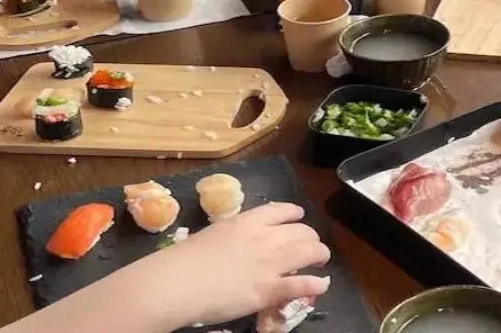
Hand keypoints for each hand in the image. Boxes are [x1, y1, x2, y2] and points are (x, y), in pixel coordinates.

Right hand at [121, 202, 329, 328]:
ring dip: (319, 254)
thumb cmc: (184, 259)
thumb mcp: (212, 235)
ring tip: (321, 259)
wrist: (178, 282)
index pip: (281, 210)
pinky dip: (316, 283)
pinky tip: (321, 284)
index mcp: (247, 221)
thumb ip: (232, 236)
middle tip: (311, 245)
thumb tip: (236, 244)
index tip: (299, 218)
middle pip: (301, 230)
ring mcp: (270, 263)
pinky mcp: (270, 289)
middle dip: (310, 237)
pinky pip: (304, 284)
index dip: (295, 214)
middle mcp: (264, 237)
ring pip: (310, 252)